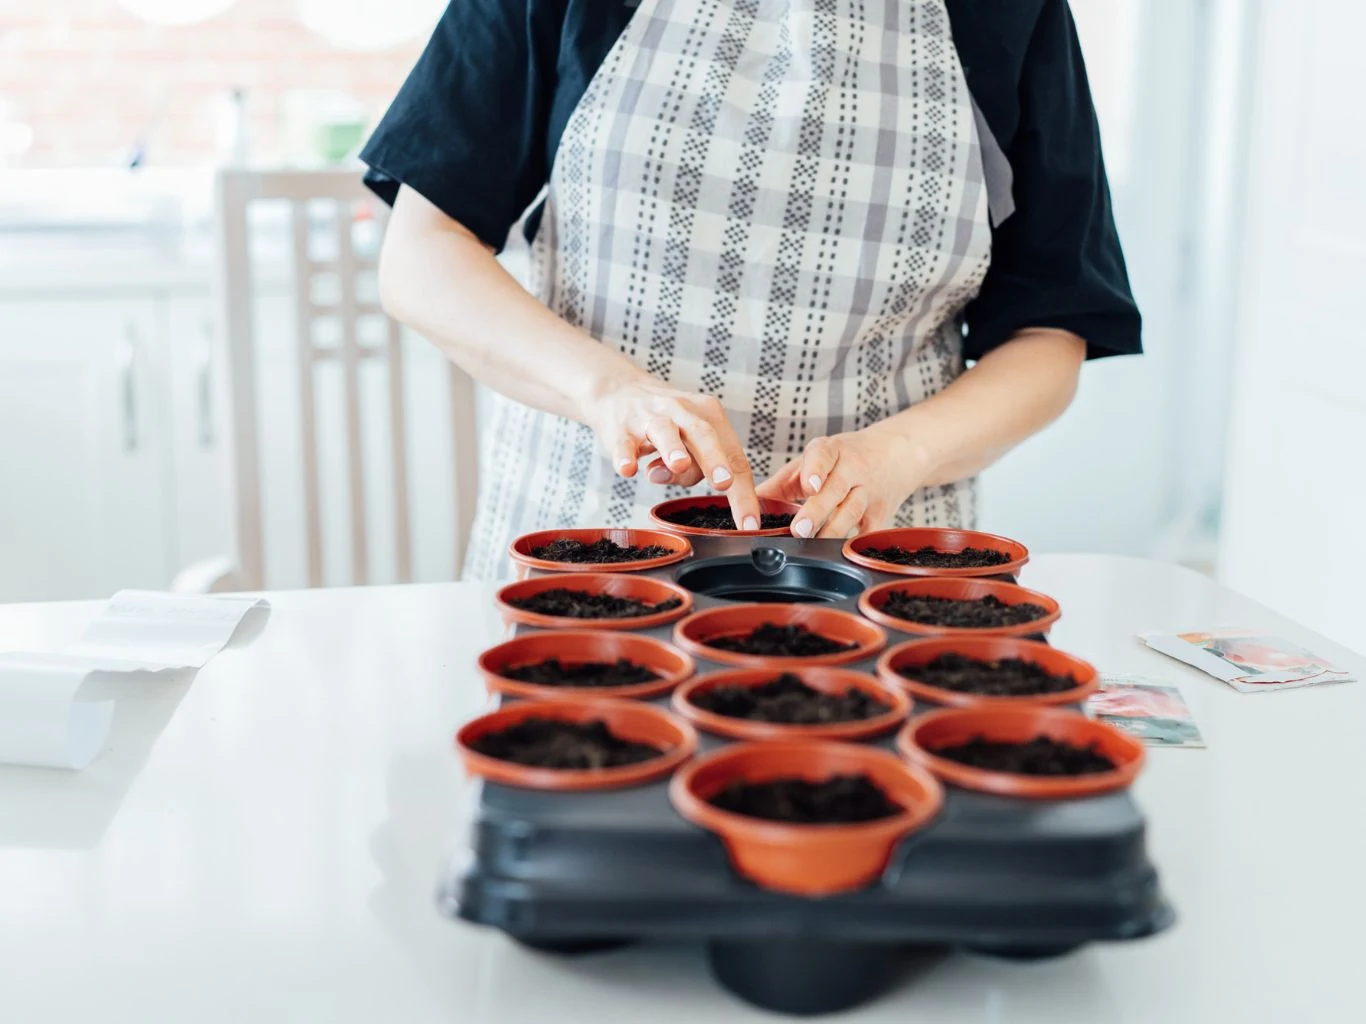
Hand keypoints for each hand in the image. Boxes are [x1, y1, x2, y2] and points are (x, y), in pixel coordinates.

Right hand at [584, 372, 762, 528]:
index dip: (743, 493)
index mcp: (710, 417)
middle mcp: (684, 413)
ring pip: (665, 431)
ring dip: (673, 449)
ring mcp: (651, 417)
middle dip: (715, 460)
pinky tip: (628, 470)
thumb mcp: (688, 443)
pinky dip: (626, 456)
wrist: (620, 391)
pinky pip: (624, 443)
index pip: (734, 458)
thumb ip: (692, 468)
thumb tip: (676, 478)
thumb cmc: (667, 423)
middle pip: (704, 435)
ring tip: (678, 465)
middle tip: (724, 483)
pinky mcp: (621, 427)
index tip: (749, 524)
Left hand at [757, 424, 923, 538]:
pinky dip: (857, 543)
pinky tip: (841, 553)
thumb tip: (745, 503)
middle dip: (817, 511)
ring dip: (832, 531)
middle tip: (798, 530)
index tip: (807, 486)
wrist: (896, 452)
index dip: (815, 471)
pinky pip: (869, 531)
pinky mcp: (882, 512)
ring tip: (813, 545)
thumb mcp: (814, 460)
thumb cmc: (846, 458)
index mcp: (831, 452)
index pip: (823, 457)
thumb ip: (781, 482)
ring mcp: (869, 491)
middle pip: (835, 490)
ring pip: (852, 512)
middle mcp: (852, 469)